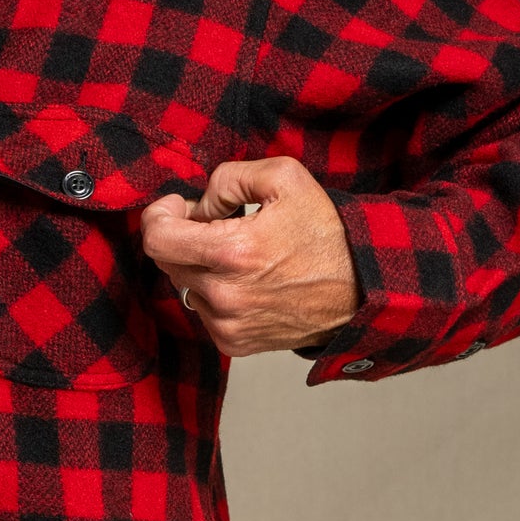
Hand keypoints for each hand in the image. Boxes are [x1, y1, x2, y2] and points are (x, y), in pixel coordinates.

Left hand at [139, 156, 360, 355]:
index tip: (180, 206)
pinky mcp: (234, 343)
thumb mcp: (285, 178)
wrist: (363, 289)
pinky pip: (202, 310)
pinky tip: (246, 281)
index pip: (156, 238)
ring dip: (198, 265)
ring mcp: (227, 324)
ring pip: (183, 285)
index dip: (160, 215)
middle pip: (165, 260)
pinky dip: (214, 292)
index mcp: (232, 253)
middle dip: (182, 236)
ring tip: (238, 254)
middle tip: (215, 224)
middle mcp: (224, 296)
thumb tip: (200, 207)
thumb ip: (229, 178)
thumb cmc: (327, 232)